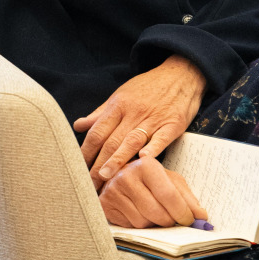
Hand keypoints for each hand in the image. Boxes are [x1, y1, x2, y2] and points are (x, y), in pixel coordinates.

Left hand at [73, 54, 206, 186]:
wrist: (180, 74)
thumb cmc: (148, 87)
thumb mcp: (122, 94)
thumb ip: (101, 113)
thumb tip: (79, 126)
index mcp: (118, 105)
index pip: (97, 132)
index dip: (86, 152)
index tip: (78, 171)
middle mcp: (133, 112)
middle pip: (111, 141)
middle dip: (98, 165)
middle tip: (89, 186)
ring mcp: (154, 118)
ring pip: (132, 141)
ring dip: (118, 160)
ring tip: (106, 178)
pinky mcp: (173, 123)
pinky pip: (161, 137)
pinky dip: (152, 149)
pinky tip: (143, 160)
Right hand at [99, 156, 207, 227]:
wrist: (118, 175)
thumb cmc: (149, 179)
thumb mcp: (170, 180)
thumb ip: (187, 197)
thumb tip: (202, 217)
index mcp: (146, 164)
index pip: (168, 194)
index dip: (182, 212)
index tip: (190, 221)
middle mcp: (127, 175)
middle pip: (156, 212)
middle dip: (169, 221)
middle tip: (173, 220)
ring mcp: (113, 191)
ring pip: (142, 222)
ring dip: (153, 224)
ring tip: (154, 213)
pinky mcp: (105, 205)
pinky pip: (129, 227)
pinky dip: (139, 226)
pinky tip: (139, 214)